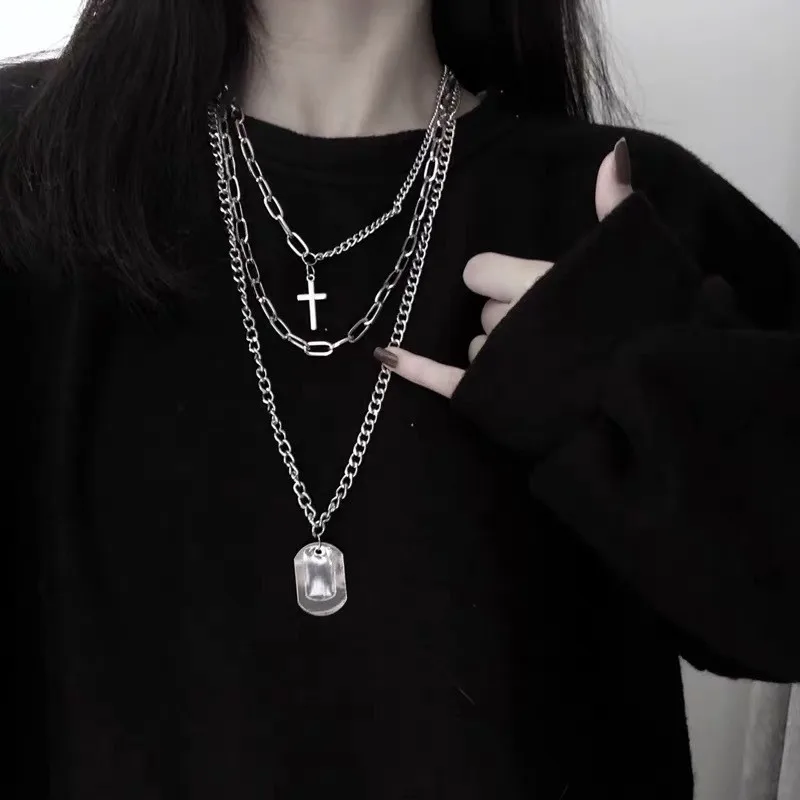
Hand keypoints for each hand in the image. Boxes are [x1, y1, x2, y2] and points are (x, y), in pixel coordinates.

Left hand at [374, 138, 634, 397]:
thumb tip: (616, 148)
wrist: (651, 392)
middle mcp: (505, 320)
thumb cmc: (645, 321)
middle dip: (507, 317)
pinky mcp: (487, 395)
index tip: (530, 289)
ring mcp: (494, 361)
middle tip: (547, 332)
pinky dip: (412, 368)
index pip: (479, 271)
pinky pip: (442, 379)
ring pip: (476, 347)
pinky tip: (385, 355)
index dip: (500, 279)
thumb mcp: (634, 255)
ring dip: (497, 351)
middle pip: (482, 310)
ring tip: (539, 364)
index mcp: (530, 281)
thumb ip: (614, 203)